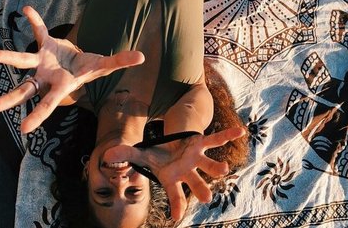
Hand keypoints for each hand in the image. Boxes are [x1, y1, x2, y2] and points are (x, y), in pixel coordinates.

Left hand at [0, 6, 143, 133]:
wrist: (79, 61)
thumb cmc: (89, 69)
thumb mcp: (105, 66)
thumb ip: (121, 61)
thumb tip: (142, 57)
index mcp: (62, 85)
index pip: (50, 102)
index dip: (39, 115)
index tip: (23, 130)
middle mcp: (48, 76)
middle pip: (27, 89)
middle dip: (10, 98)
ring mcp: (43, 61)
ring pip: (23, 62)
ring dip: (9, 58)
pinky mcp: (45, 44)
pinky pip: (38, 32)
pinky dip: (35, 21)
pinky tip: (27, 10)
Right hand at [104, 126, 246, 220]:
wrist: (173, 145)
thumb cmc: (160, 156)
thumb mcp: (142, 154)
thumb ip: (126, 155)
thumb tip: (107, 155)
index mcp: (174, 179)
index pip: (175, 195)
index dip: (176, 205)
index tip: (175, 216)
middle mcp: (189, 172)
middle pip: (196, 184)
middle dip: (202, 190)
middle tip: (207, 198)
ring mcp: (198, 159)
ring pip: (209, 165)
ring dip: (217, 168)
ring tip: (224, 170)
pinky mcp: (203, 144)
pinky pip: (216, 139)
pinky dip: (227, 134)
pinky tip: (239, 131)